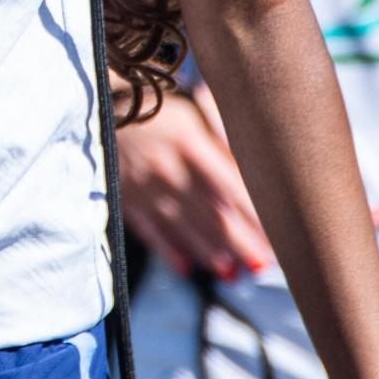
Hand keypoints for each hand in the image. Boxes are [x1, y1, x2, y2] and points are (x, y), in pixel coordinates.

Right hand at [118, 82, 274, 281]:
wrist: (101, 106)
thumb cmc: (160, 107)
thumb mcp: (193, 111)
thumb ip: (221, 138)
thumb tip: (252, 169)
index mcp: (189, 143)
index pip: (229, 186)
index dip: (253, 214)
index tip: (276, 234)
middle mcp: (168, 169)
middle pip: (210, 213)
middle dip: (238, 242)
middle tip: (262, 264)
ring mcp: (144, 187)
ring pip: (183, 227)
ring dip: (209, 252)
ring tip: (232, 273)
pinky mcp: (125, 198)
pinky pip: (148, 230)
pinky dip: (167, 250)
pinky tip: (186, 268)